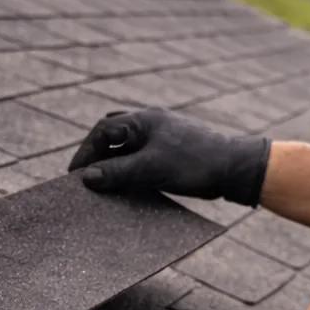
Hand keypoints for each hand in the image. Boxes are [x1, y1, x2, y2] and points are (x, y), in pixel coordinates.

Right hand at [68, 106, 271, 205]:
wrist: (235, 169)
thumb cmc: (195, 163)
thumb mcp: (151, 168)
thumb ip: (118, 172)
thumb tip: (88, 177)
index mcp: (144, 120)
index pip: (103, 131)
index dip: (86, 152)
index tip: (74, 174)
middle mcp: (151, 124)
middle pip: (113, 136)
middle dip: (97, 156)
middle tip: (86, 179)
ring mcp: (163, 138)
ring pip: (128, 149)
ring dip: (115, 165)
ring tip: (103, 186)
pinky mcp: (172, 154)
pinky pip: (143, 160)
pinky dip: (131, 172)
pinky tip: (128, 189)